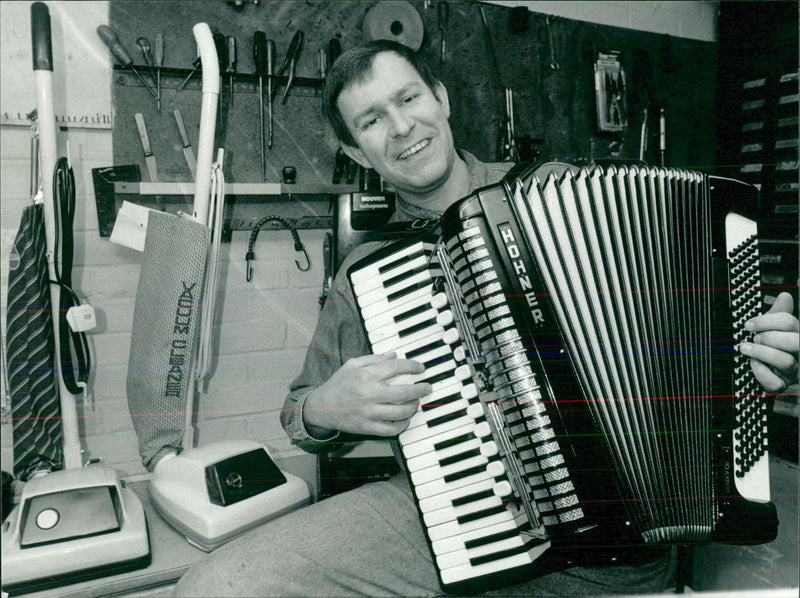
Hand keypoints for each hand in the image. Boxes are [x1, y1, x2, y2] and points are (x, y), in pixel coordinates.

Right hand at [303, 353, 431, 436]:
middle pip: (404, 393)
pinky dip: (403, 424)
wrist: (322, 407)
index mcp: (366, 375)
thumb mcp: (353, 365)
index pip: (397, 368)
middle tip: (426, 387)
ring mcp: (369, 413)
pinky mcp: (367, 427)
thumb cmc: (339, 384)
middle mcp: (369, 394)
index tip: (421, 368)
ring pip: (401, 412)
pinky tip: (406, 418)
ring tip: (416, 402)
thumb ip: (375, 359)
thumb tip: (395, 354)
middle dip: (421, 389)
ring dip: (414, 406)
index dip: (413, 366)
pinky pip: (392, 429)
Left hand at [740, 292, 798, 392]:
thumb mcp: (774, 327)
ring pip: (786, 362)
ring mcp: (793, 370)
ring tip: (745, 348)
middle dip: (770, 337)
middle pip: (795, 342)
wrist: (770, 369)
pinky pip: (777, 384)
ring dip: (762, 353)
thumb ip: (779, 313)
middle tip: (753, 338)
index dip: (767, 321)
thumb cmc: (773, 344)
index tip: (748, 325)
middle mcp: (798, 352)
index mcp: (797, 334)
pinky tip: (753, 364)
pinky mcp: (783, 385)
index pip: (789, 322)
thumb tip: (785, 295)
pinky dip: (763, 374)